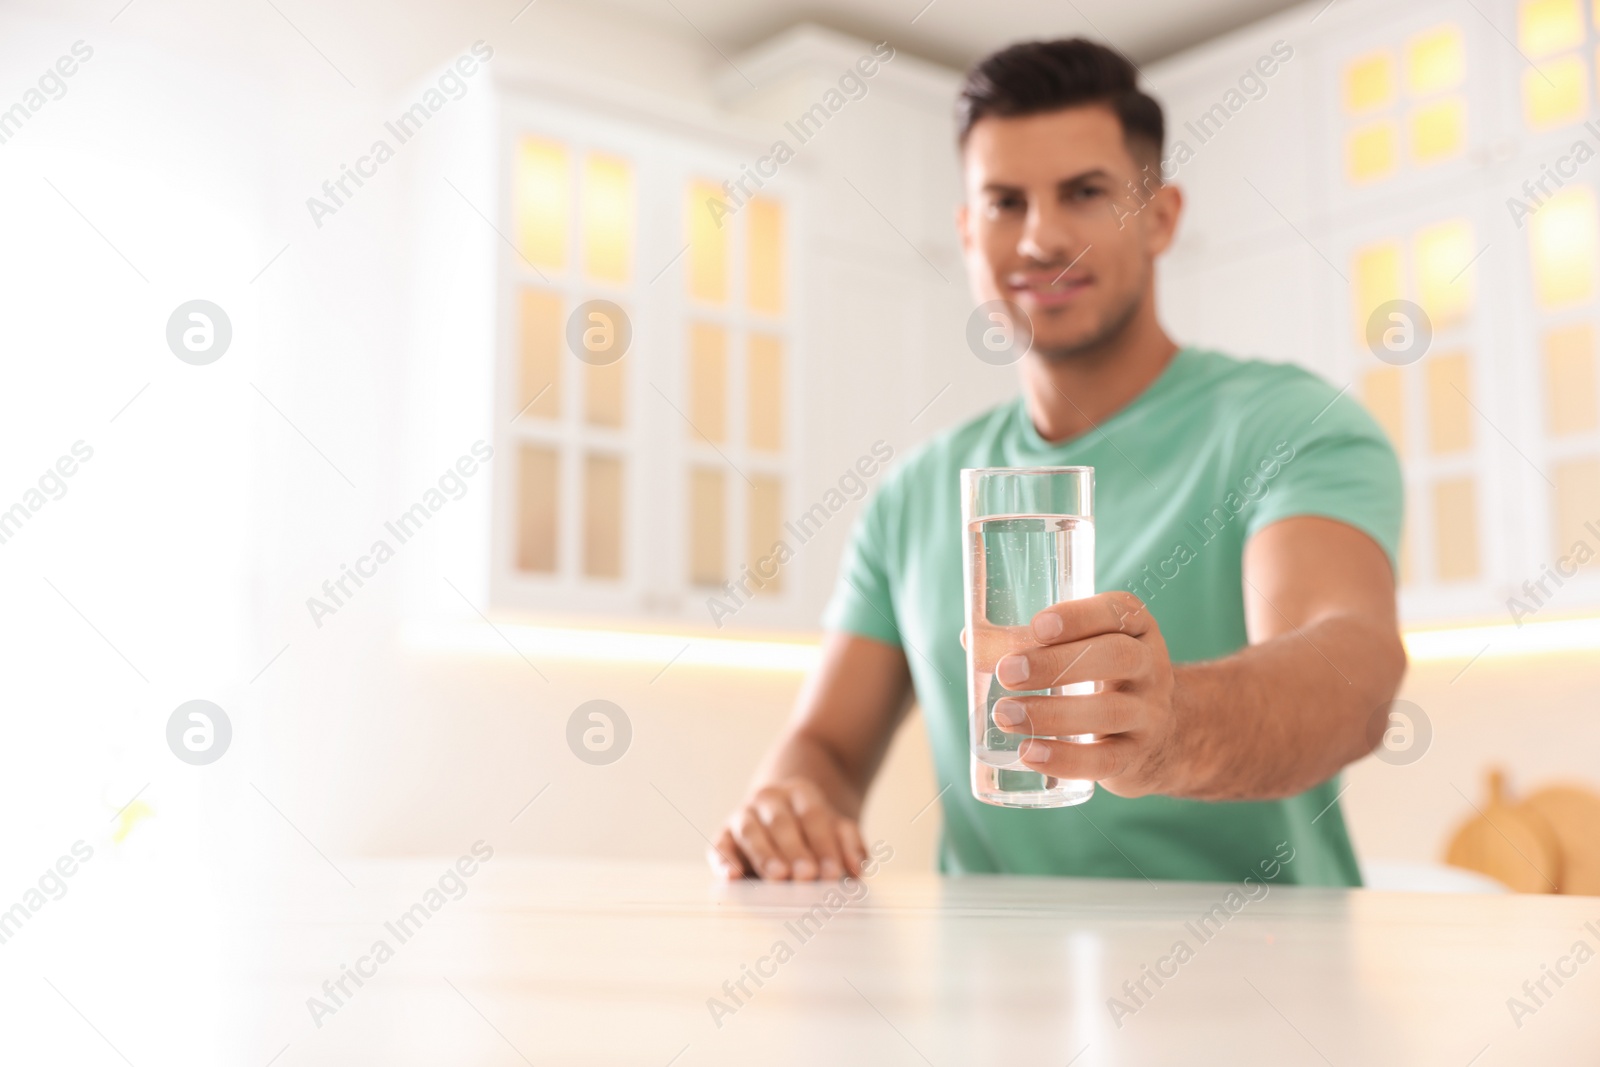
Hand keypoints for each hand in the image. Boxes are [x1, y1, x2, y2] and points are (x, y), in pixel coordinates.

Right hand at [709, 777, 867, 880]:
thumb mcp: (839, 831)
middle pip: (781, 822)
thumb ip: (851, 846)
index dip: (824, 845)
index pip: (812, 816)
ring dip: (764, 855)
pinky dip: (723, 860)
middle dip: (795, 851)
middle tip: (807, 876)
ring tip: (778, 877)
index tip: (834, 874)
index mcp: (799, 792)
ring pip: (751, 830)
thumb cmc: (815, 832)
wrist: (785, 815)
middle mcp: (768, 798)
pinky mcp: (724, 836)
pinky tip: (732, 877)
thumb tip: (856, 869)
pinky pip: (720, 846)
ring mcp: (743, 814)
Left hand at [975, 591, 1179, 796]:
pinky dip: (1066, 759)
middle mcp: (1150, 666)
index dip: (1079, 617)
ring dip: (1051, 714)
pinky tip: (1030, 754)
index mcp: (1134, 627)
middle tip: (1007, 672)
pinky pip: (1105, 760)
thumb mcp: (1081, 649)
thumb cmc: (1101, 677)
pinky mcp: (1135, 756)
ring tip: (1004, 715)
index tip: (1038, 626)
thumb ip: (1027, 641)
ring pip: (1108, 711)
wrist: (1159, 736)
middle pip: (1115, 656)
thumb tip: (970, 639)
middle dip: (1056, 663)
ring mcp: (1148, 714)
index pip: (1117, 612)